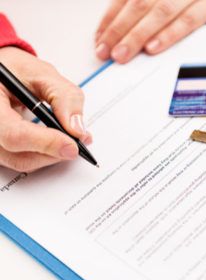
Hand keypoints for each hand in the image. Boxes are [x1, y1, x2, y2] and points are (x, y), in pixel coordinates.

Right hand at [0, 47, 91, 171]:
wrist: (3, 75)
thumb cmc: (19, 72)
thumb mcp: (44, 75)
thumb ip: (65, 98)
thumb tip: (78, 131)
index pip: (15, 134)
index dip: (47, 143)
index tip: (73, 145)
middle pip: (20, 156)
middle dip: (55, 152)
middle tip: (77, 143)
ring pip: (22, 163)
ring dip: (51, 156)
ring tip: (69, 140)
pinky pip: (22, 161)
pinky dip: (43, 155)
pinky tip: (55, 142)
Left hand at [95, 0, 205, 63]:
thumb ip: (146, 3)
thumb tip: (119, 28)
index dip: (109, 20)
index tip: (99, 41)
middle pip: (138, 5)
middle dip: (119, 31)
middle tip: (105, 53)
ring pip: (159, 12)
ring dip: (138, 35)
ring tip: (122, 55)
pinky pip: (188, 20)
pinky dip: (170, 34)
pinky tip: (154, 48)